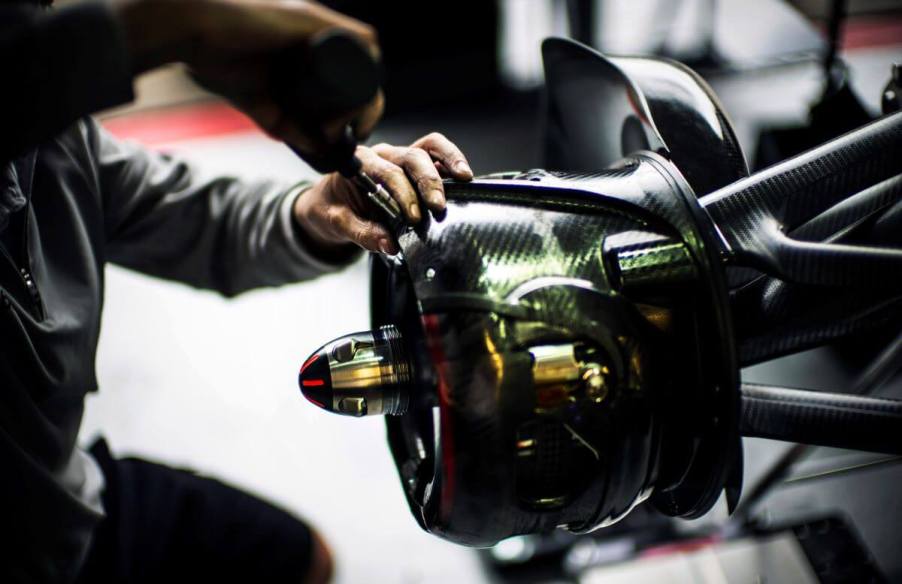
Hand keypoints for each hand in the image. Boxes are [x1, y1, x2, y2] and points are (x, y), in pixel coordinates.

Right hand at [116, 0, 382, 151]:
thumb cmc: (216, 61)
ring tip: (344, 122)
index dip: (359, 109)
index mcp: (310, 54)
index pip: (352, 81)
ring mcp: (320, 26)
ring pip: (366, 62)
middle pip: (364, 74)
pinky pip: (362, 42)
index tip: (353, 133)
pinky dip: (366, 69)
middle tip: (350, 133)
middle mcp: (320, 38)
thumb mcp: (259, 103)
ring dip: (364, 96)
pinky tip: (353, 96)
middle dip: (366, 109)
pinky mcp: (317, 19)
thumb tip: (316, 148)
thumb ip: (284, 125)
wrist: (192, 32)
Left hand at [293, 133, 473, 254]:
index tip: (413, 218)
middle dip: (428, 181)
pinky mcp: (415, 166)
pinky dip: (452, 162)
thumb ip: (361, 233)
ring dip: (449, 160)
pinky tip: (464, 178)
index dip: (403, 195)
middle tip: (437, 206)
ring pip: (429, 146)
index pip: (388, 173)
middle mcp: (384, 155)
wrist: (329, 201)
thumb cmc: (332, 207)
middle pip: (413, 156)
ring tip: (464, 178)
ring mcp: (401, 157)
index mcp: (361, 163)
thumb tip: (388, 245)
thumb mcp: (335, 222)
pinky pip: (436, 154)